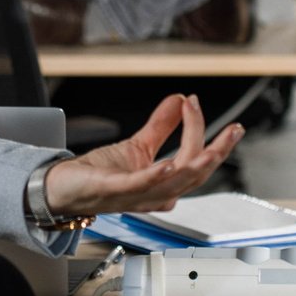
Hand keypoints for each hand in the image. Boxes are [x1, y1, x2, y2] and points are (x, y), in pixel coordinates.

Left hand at [41, 93, 241, 219]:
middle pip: (195, 175)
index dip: (204, 135)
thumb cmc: (98, 176)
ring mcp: (135, 196)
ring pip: (176, 185)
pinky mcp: (113, 192)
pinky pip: (139, 187)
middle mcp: (155, 195)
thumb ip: (160, 127)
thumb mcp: (136, 146)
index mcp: (164, 185)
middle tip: (233, 130)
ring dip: (195, 164)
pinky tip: (167, 165)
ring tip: (211, 147)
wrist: (62, 190)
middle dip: (218, 153)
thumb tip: (179, 100)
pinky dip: (155, 177)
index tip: (196, 102)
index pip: (194, 161)